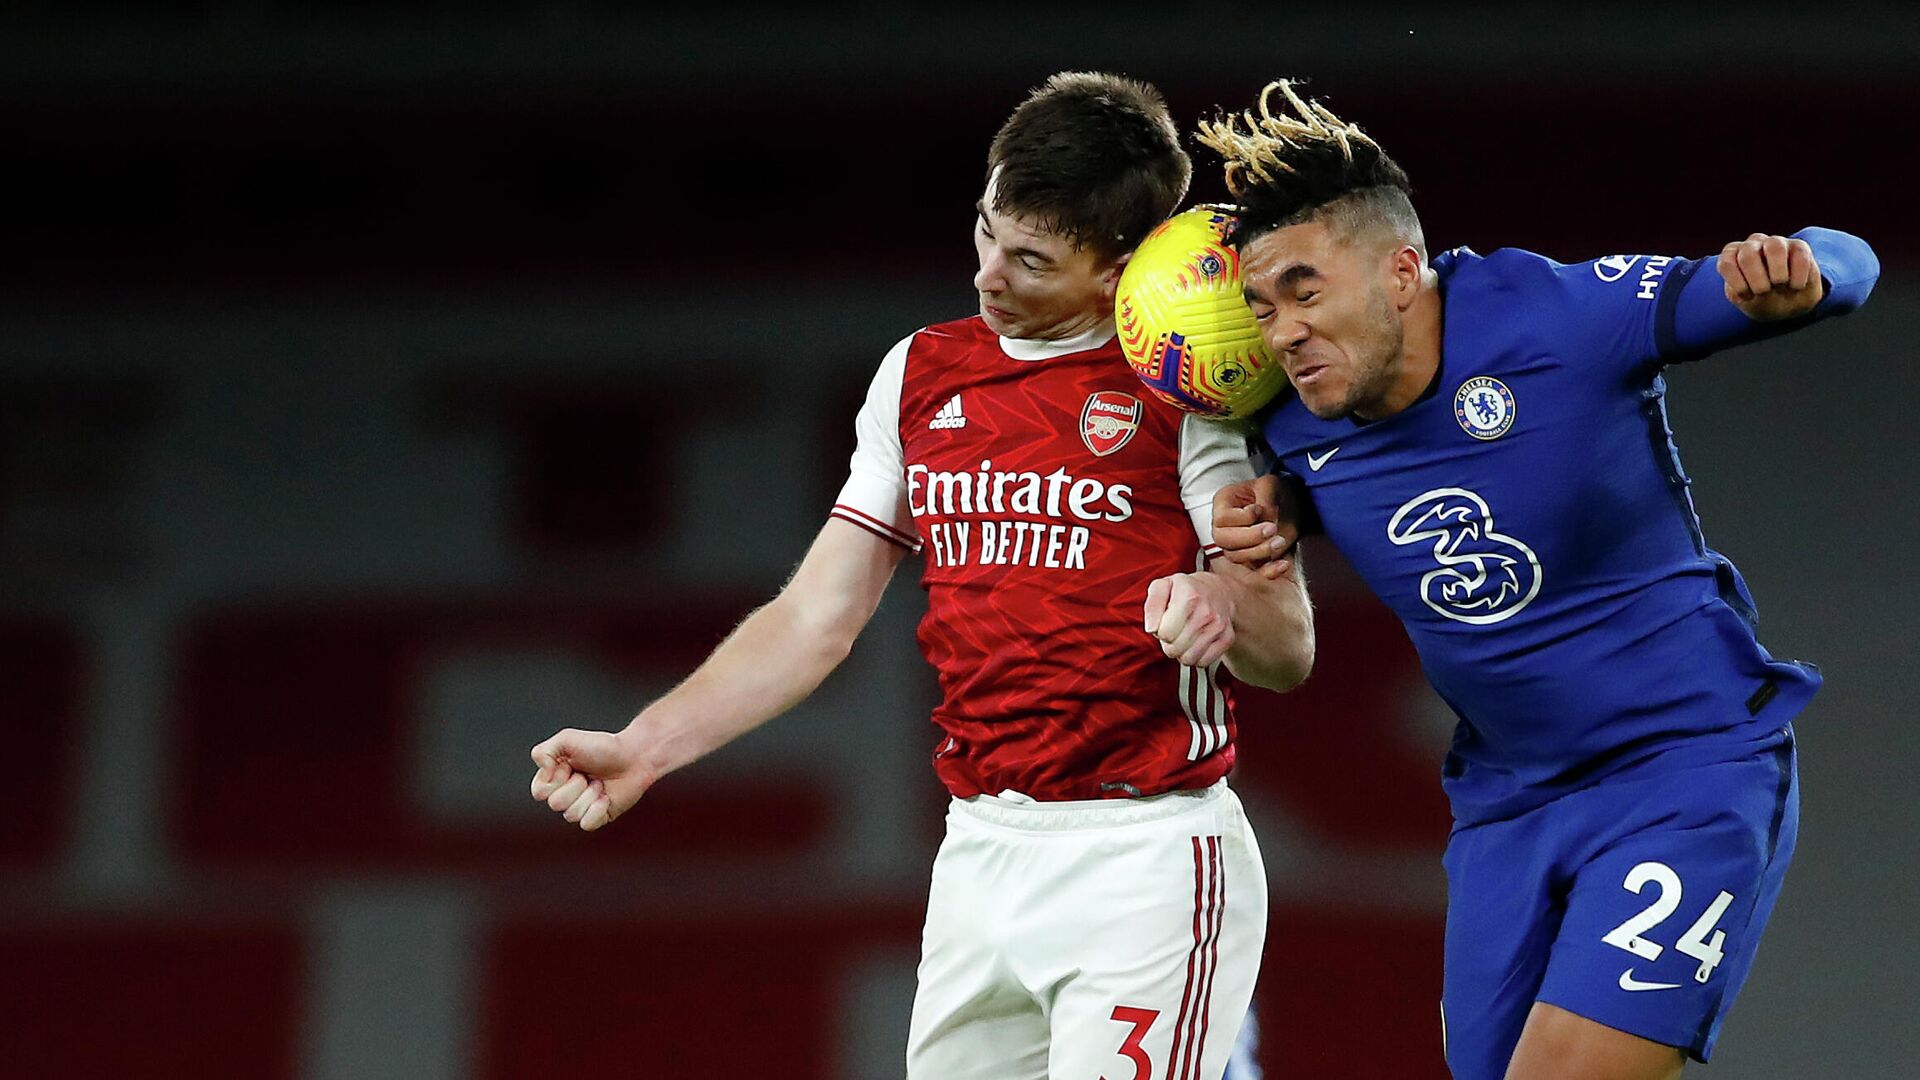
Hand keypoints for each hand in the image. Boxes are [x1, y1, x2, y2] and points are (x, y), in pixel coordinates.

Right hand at [529, 728, 654, 831]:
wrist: (634, 756)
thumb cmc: (603, 746)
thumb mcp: (567, 739)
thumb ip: (544, 751)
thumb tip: (542, 771)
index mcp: (554, 778)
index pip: (539, 792)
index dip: (554, 780)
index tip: (569, 765)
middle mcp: (565, 794)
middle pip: (555, 804)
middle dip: (575, 785)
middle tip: (589, 774)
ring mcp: (581, 807)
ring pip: (571, 814)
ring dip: (589, 795)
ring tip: (600, 783)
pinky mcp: (597, 818)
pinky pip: (587, 824)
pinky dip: (598, 809)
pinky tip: (606, 797)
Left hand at [1145, 572, 1236, 667]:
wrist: (1218, 590)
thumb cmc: (1187, 591)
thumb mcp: (1163, 587)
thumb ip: (1152, 606)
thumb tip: (1151, 628)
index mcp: (1189, 596)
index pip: (1165, 633)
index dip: (1160, 631)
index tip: (1165, 622)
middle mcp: (1206, 612)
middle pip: (1175, 649)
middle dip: (1169, 643)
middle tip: (1175, 630)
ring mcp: (1218, 627)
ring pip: (1189, 659)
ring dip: (1182, 652)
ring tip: (1184, 636)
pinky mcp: (1227, 639)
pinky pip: (1203, 662)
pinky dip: (1196, 656)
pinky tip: (1196, 642)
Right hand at [1211, 474, 1294, 580]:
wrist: (1289, 504)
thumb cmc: (1275, 491)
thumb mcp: (1271, 485)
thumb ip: (1266, 498)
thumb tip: (1265, 517)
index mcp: (1224, 503)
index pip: (1222, 518)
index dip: (1242, 518)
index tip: (1260, 510)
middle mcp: (1226, 526)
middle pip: (1223, 540)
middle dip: (1250, 537)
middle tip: (1272, 529)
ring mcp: (1237, 544)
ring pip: (1236, 556)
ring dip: (1260, 552)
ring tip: (1280, 541)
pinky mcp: (1252, 558)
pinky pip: (1254, 572)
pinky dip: (1269, 571)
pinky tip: (1283, 564)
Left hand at [1718, 233, 1824, 320]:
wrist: (1790, 305)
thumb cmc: (1762, 300)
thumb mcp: (1744, 300)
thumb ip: (1736, 291)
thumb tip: (1742, 285)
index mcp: (1733, 255)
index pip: (1727, 263)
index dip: (1738, 284)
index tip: (1747, 296)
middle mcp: (1752, 244)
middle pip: (1748, 255)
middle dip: (1757, 280)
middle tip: (1764, 292)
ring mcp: (1776, 242)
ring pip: (1774, 247)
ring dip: (1777, 273)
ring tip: (1780, 285)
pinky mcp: (1799, 246)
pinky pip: (1799, 256)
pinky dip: (1797, 277)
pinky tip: (1795, 286)